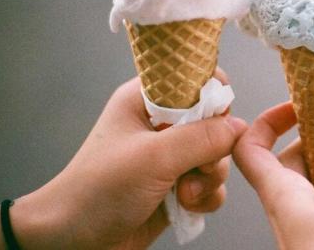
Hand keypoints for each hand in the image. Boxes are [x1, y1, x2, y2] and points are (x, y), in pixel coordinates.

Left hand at [9, 71, 247, 248]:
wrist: (75, 242)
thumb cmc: (97, 191)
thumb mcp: (153, 158)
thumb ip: (201, 138)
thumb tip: (238, 128)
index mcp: (146, 100)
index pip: (194, 79)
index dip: (212, 97)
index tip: (215, 121)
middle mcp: (160, 124)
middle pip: (214, 122)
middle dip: (213, 150)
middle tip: (196, 168)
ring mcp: (171, 156)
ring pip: (217, 155)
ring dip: (209, 178)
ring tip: (185, 194)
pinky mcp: (178, 184)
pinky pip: (212, 183)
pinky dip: (207, 197)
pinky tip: (186, 206)